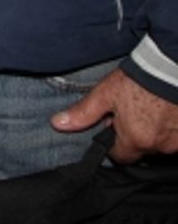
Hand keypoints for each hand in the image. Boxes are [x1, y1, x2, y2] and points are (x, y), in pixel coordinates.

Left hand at [52, 69, 177, 161]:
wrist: (171, 67)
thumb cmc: (140, 80)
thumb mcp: (105, 94)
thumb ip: (83, 113)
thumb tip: (57, 124)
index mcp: (136, 140)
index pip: (121, 157)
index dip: (114, 143)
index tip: (113, 126)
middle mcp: (160, 146)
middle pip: (141, 149)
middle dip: (135, 135)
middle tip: (132, 112)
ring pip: (161, 143)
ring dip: (154, 131)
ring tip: (150, 108)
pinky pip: (177, 136)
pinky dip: (171, 126)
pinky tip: (165, 110)